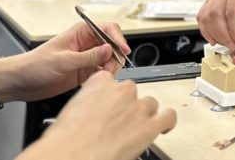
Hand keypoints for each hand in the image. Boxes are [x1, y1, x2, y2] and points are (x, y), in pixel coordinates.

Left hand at [0, 20, 130, 102]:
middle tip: (111, 69)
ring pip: (110, 60)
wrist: (21, 82)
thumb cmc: (35, 65)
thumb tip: (109, 49)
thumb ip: (88, 56)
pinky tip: (97, 82)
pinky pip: (102, 72)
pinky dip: (104, 77)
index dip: (118, 38)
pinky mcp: (84, 72)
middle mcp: (86, 44)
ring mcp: (86, 58)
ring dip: (111, 68)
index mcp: (81, 33)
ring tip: (102, 77)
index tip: (122, 50)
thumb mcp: (63, 61)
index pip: (107, 28)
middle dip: (115, 56)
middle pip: (112, 45)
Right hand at [19, 71, 176, 159]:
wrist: (72, 154)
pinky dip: (167, 122)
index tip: (109, 106)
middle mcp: (122, 90)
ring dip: (144, 115)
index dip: (111, 97)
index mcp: (100, 82)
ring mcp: (138, 107)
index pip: (112, 81)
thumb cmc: (65, 139)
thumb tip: (92, 113)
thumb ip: (88, 103)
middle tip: (117, 124)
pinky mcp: (150, 125)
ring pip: (150, 104)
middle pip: (132, 93)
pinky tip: (163, 127)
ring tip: (133, 131)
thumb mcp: (70, 110)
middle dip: (126, 107)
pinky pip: (168, 117)